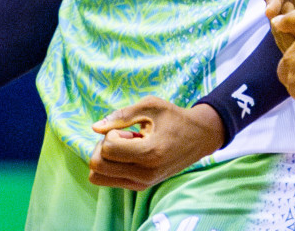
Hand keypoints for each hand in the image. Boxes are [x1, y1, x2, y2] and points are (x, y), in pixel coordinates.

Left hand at [86, 99, 224, 190]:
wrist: (199, 138)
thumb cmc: (174, 118)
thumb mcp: (150, 106)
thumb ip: (121, 115)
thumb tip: (94, 127)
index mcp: (149, 153)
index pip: (107, 149)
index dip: (112, 133)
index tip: (128, 128)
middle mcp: (145, 174)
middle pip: (98, 166)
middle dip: (103, 146)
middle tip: (123, 137)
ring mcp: (143, 183)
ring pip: (99, 176)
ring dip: (106, 158)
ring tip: (126, 146)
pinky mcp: (141, 187)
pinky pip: (109, 180)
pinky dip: (112, 165)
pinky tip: (131, 154)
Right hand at [263, 0, 294, 49]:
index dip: (271, 1)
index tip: (269, 12)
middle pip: (273, 10)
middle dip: (277, 23)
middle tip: (282, 35)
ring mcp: (283, 8)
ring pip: (278, 25)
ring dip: (283, 36)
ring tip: (291, 49)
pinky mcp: (289, 21)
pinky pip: (287, 34)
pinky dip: (291, 43)